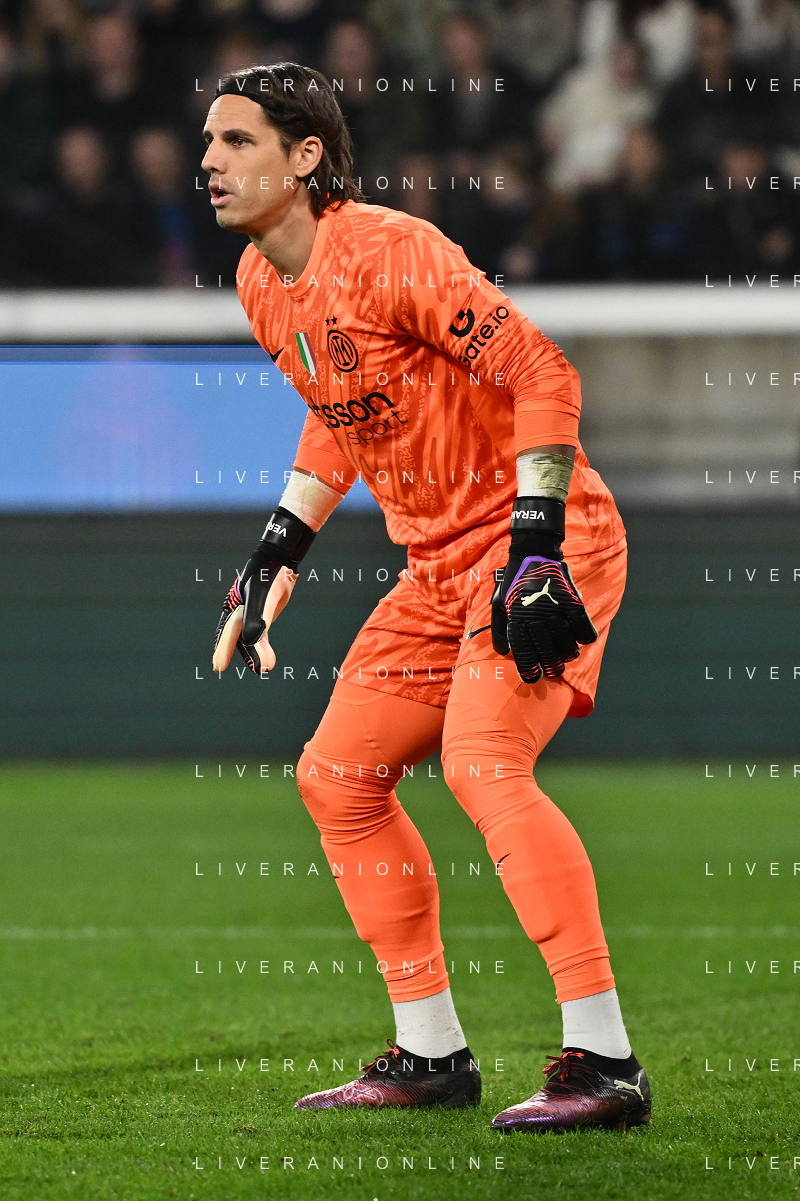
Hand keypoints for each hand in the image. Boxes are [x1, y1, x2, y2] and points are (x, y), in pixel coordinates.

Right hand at [213, 548, 296, 674]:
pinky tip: (268, 659)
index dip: (223, 650)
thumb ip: (256, 617)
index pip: (228, 633)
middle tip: (243, 671)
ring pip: (251, 638)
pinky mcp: (264, 614)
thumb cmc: (268, 574)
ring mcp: (252, 614)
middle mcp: (240, 612)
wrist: (280, 559)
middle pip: (238, 638)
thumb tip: (252, 641)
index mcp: (233, 607)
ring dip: (256, 654)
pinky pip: (261, 634)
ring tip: (263, 669)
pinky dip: (263, 646)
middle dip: (243, 655)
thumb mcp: (261, 595)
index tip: (219, 667)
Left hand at [492, 553, 596, 683]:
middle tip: (554, 671)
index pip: (524, 652)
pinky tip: (580, 638)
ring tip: (566, 655)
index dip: (529, 669)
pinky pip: (584, 630)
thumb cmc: (514, 582)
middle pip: (548, 654)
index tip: (534, 679)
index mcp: (517, 619)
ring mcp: (556, 611)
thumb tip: (504, 652)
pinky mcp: (573, 603)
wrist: (533, 553)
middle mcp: (537, 618)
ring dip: (568, 655)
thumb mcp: (500, 604)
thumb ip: (501, 629)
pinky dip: (584, 638)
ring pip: (568, 646)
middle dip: (551, 667)